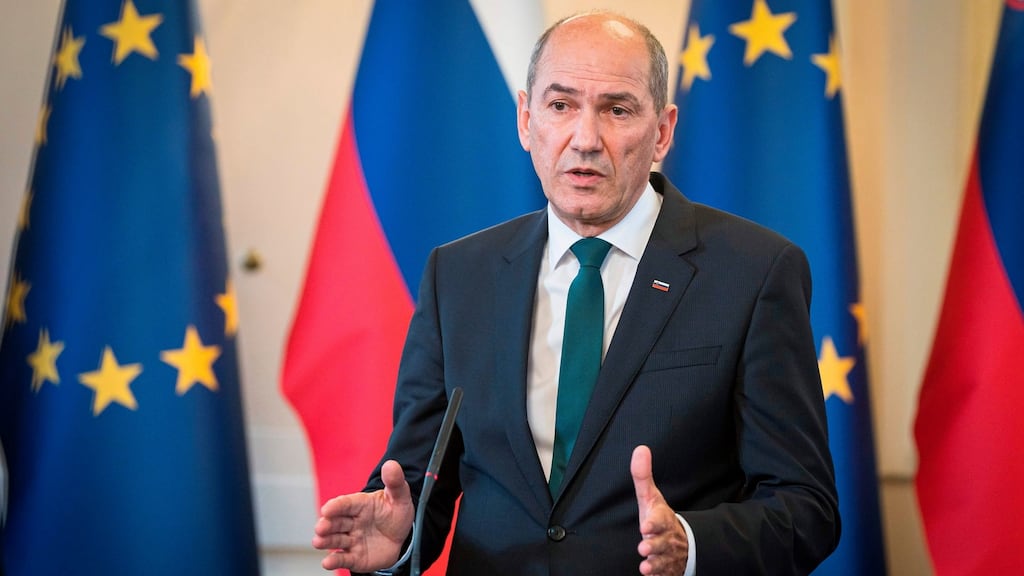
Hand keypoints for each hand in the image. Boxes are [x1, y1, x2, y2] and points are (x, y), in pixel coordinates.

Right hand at [312, 460, 414, 571]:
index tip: (326, 509)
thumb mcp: (399, 496)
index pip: (345, 504)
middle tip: (321, 527)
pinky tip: (327, 562)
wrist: (402, 537)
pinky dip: (334, 561)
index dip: (336, 506)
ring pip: (335, 540)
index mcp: (360, 504)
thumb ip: (395, 482)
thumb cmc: (396, 513)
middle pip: (336, 522)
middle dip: (326, 524)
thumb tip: (391, 464)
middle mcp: (351, 522)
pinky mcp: (354, 557)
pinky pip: (343, 559)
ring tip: (318, 541)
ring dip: (326, 541)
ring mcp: (352, 539)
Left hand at [632, 445, 688, 575]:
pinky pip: (666, 574)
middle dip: (655, 545)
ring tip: (645, 566)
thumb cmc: (660, 519)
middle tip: (643, 547)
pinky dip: (658, 575)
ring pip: (665, 560)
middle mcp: (668, 538)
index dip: (654, 523)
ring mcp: (669, 555)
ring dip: (655, 563)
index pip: (661, 519)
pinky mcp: (668, 569)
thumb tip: (640, 449)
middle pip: (664, 542)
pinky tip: (650, 575)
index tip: (645, 526)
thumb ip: (643, 477)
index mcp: (663, 519)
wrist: (684, 544)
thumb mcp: (651, 498)